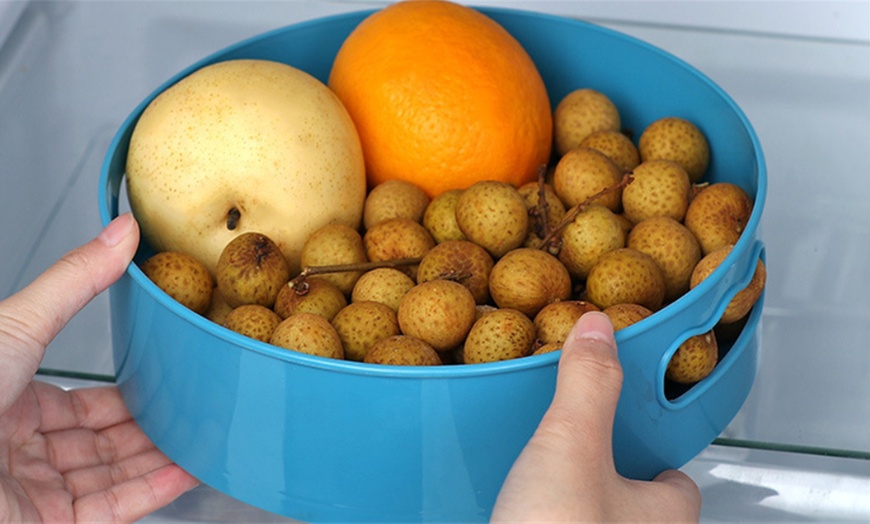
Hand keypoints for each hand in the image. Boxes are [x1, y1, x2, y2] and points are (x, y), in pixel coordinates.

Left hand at [0, 214, 197, 521]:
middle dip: (152, 425)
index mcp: (10, 402)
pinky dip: (154, 490)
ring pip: (113, 475)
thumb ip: (75, 282)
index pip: (82, 404)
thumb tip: (120, 231)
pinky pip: (112, 508)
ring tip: (204, 438)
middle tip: (196, 409)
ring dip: (161, 457)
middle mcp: (21, 450)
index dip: (127, 392)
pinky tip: (188, 471)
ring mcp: (35, 492)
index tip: (166, 379)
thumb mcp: (18, 325)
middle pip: (103, 440)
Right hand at [492, 311, 700, 520]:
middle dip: (602, 473)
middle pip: (629, 499)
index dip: (657, 459)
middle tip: (568, 443)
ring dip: (562, 493)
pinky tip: (504, 502)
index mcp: (665, 517)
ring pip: (588, 513)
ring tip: (528, 468)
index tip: (631, 431)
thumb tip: (598, 330)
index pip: (678, 485)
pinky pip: (547, 523)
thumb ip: (589, 384)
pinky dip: (531, 513)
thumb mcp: (575, 443)